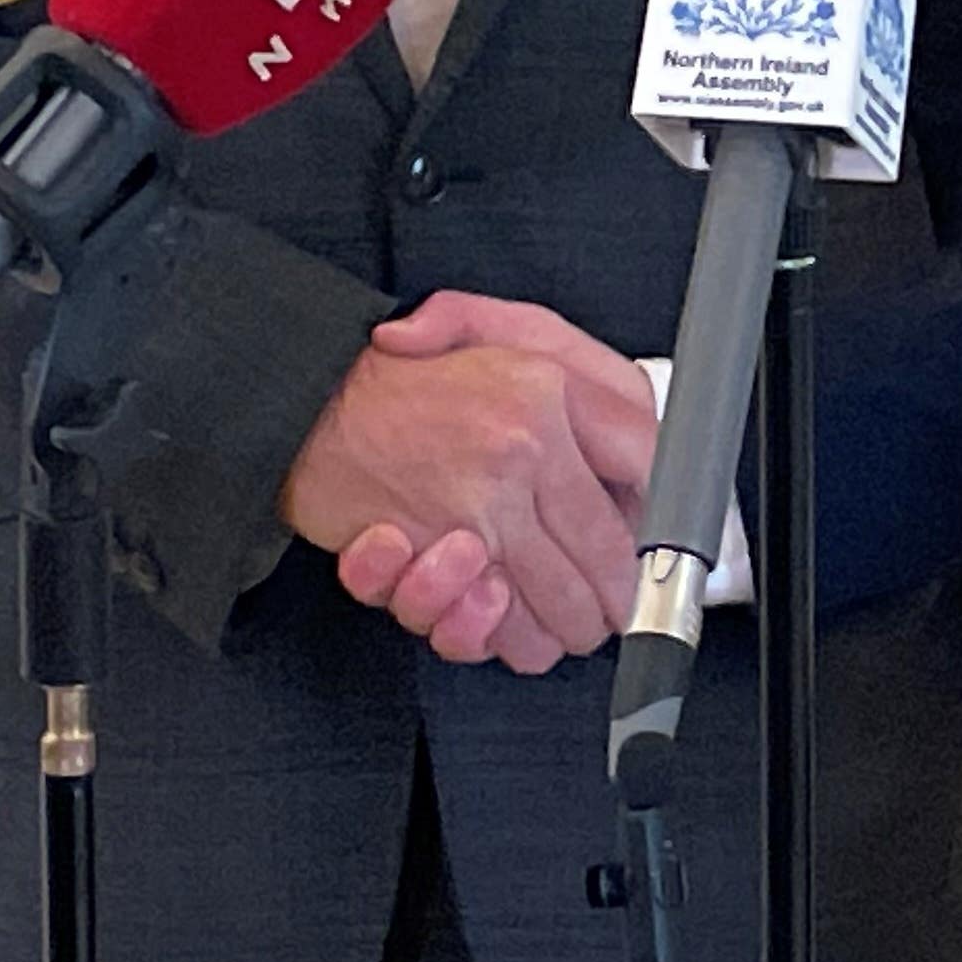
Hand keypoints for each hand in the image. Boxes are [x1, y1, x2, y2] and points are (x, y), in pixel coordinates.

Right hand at [283, 295, 657, 670]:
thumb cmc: (404, 369)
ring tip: (551, 618)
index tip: (647, 538)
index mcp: (549, 389)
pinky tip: (488, 609)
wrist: (306, 398)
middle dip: (611, 596)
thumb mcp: (501, 326)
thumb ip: (577, 366)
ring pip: (558, 606)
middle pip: (609, 556)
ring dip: (559, 627)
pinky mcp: (431, 555)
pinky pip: (488, 626)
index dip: (655, 514)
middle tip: (603, 603)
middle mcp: (523, 448)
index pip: (650, 466)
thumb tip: (638, 435)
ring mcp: (478, 507)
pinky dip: (492, 634)